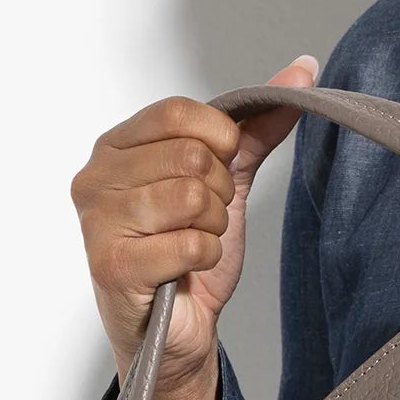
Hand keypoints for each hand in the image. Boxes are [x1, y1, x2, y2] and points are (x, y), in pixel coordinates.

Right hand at [71, 55, 315, 388]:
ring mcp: (99, 222)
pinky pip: (191, 244)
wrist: (177, 329)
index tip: (218, 170)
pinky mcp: (113, 266)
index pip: (177, 112)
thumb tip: (303, 70)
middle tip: (200, 222)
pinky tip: (185, 270)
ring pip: (192, 198)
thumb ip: (257, 127)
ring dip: (212, 229)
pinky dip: (205, 259)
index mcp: (115, 146)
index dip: (219, 140)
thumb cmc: (188, 254)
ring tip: (191, 245)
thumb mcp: (226, 181)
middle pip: (190, 156)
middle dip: (217, 194)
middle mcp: (96, 177)